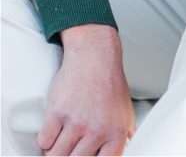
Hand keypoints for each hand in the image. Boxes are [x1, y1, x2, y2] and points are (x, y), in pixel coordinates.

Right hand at [37, 24, 134, 155]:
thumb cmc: (109, 83)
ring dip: (54, 154)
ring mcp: (76, 122)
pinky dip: (45, 140)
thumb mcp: (125, 111)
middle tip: (69, 152)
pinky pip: (44, 141)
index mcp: (116, 133)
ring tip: (58, 147)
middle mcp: (97, 130)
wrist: (95, 55)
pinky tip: (53, 132)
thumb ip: (124, 135)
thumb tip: (123, 151)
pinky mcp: (58, 112)